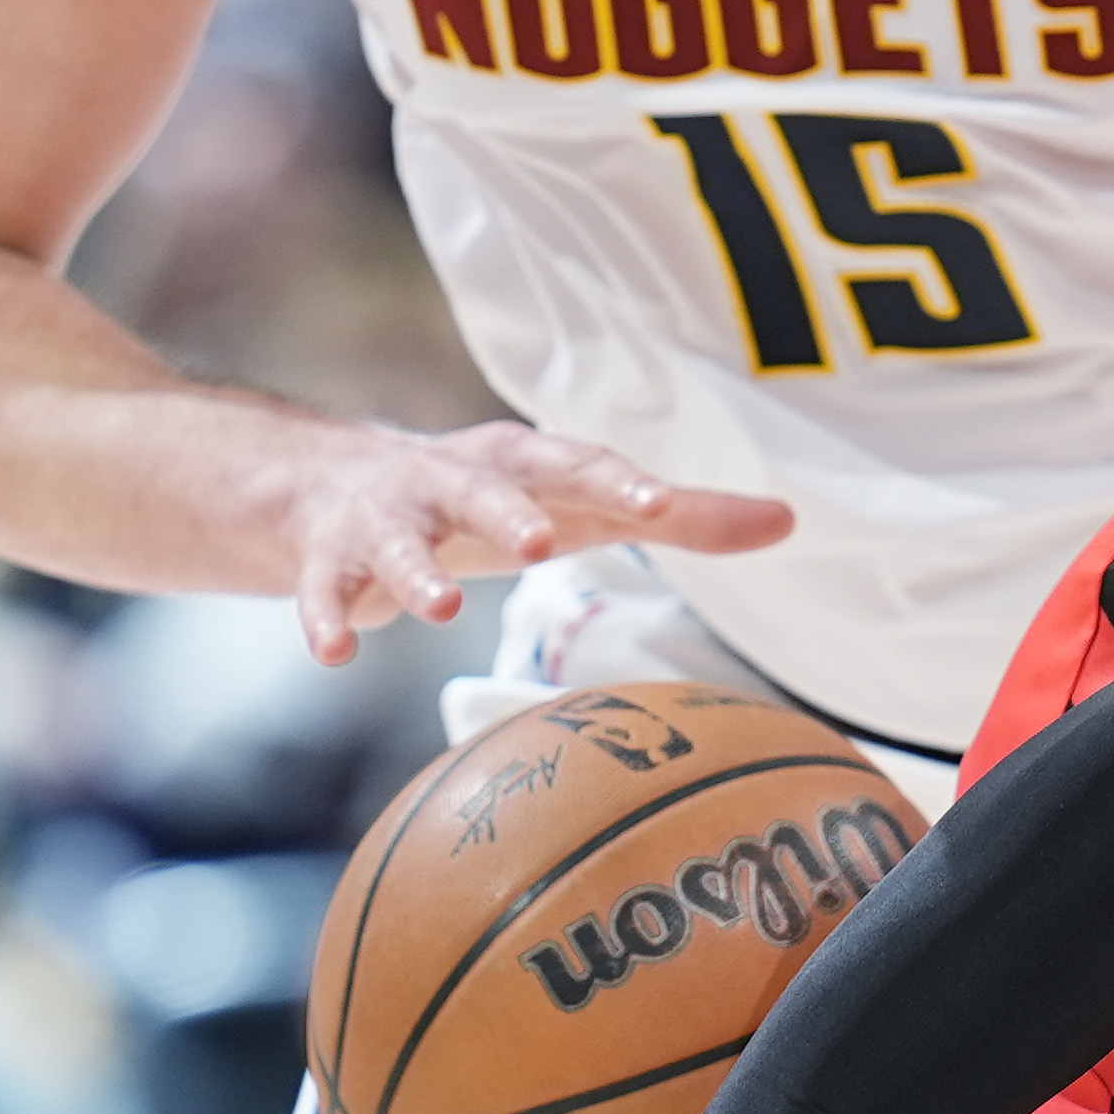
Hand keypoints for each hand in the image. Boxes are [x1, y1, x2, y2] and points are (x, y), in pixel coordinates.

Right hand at [275, 424, 790, 667]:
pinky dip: (326, 618)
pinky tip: (333, 653)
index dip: (615, 480)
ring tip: (443, 607)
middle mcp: (446, 476)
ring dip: (418, 572)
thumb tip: (788, 521)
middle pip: (479, 486)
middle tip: (538, 541)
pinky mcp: (328, 559)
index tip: (660, 503)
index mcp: (517, 459)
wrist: (332, 486)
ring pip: (397, 540)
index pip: (572, 463)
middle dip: (507, 510)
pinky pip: (325, 588)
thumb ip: (679, 517)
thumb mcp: (579, 505)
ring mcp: (383, 517)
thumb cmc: (491, 501)